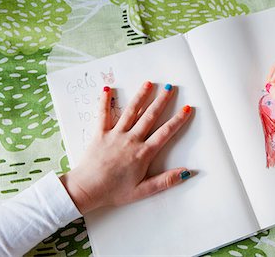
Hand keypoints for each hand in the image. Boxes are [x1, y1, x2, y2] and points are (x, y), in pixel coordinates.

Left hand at [60, 82, 192, 213]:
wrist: (87, 189)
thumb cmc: (114, 191)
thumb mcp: (143, 190)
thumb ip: (165, 180)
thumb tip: (187, 172)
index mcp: (143, 153)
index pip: (165, 133)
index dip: (178, 120)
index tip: (187, 109)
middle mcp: (131, 139)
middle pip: (150, 116)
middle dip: (162, 101)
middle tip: (170, 88)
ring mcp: (115, 134)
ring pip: (131, 111)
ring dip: (141, 96)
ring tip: (149, 83)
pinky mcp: (100, 133)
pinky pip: (103, 114)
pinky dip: (105, 101)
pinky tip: (107, 89)